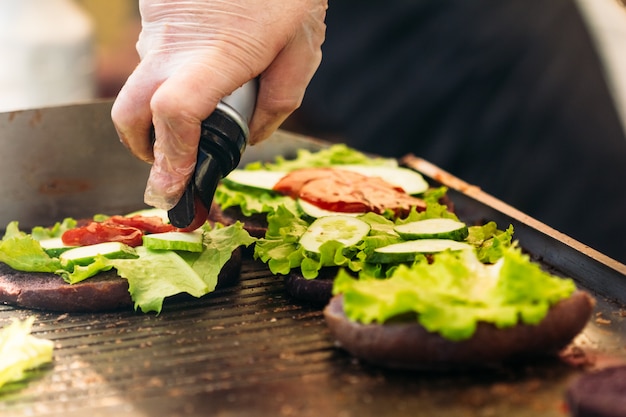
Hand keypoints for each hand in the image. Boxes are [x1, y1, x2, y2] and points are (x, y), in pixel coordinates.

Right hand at [111, 0, 326, 209]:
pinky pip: (152, 57)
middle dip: (146, 150)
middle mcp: (174, 45)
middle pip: (130, 114)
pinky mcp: (152, 13)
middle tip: (172, 163)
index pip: (174, 114)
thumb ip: (277, 104)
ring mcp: (156, 28)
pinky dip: (169, 75)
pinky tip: (203, 65)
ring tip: (203, 109)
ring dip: (159, 110)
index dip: (171, 158)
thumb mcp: (301, 51)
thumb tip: (249, 140)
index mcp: (217, 57)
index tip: (174, 186)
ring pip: (140, 84)